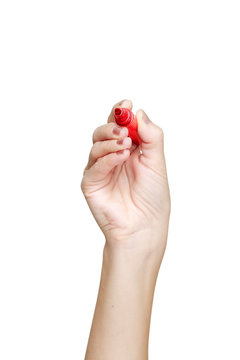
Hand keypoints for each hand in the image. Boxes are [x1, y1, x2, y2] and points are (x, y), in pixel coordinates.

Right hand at [81, 99, 169, 257]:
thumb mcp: (157, 162)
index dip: (121, 113)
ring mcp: (100, 169)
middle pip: (103, 131)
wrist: (144, 225)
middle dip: (112, 125)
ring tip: (126, 145)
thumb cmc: (152, 196)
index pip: (120, 125)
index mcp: (129, 150)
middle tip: (124, 128)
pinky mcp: (91, 183)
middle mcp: (112, 157)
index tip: (126, 105)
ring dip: (110, 141)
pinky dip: (107, 158)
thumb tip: (140, 112)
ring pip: (96, 145)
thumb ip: (151, 136)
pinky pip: (94, 165)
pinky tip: (121, 157)